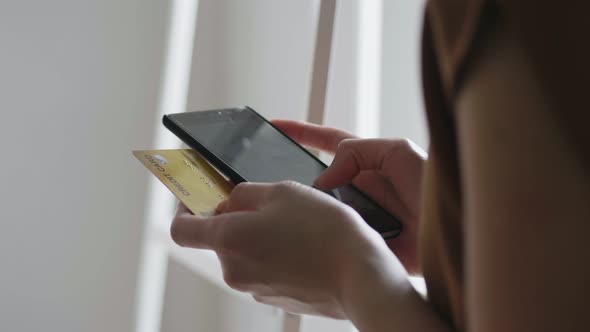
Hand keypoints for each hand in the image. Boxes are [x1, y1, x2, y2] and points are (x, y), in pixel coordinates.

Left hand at [171, 181, 398, 317]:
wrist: (361, 274)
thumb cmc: (324, 230)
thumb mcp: (282, 191)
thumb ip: (244, 193)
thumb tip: (230, 198)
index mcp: (229, 239)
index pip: (182, 229)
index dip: (184, 209)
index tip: (195, 197)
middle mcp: (235, 269)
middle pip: (219, 239)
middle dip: (236, 218)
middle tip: (266, 201)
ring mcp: (256, 287)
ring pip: (246, 252)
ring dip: (259, 235)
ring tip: (294, 223)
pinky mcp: (277, 297)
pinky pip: (266, 268)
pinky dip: (275, 253)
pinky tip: (303, 244)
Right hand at [272, 120, 425, 273]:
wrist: (454, 228)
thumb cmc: (434, 184)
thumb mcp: (396, 151)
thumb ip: (357, 152)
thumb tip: (323, 178)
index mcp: (366, 162)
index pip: (325, 141)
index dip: (300, 133)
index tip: (275, 127)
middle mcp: (358, 188)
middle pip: (316, 181)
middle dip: (294, 182)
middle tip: (271, 184)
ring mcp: (358, 215)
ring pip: (321, 211)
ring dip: (308, 212)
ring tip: (289, 213)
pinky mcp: (362, 242)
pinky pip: (334, 238)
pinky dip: (322, 239)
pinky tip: (310, 240)